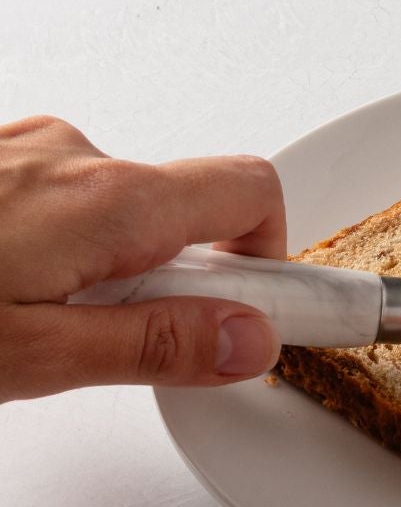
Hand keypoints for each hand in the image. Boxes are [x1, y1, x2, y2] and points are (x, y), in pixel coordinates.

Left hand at [0, 115, 284, 400]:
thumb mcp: (31, 356)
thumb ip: (153, 346)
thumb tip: (249, 340)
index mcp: (109, 201)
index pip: (251, 194)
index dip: (269, 261)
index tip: (264, 316)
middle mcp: (76, 157)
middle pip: (182, 210)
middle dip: (170, 278)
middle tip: (114, 343)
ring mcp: (27, 150)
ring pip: (115, 208)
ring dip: (103, 263)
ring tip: (29, 324)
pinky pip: (59, 196)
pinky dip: (55, 243)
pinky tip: (4, 289)